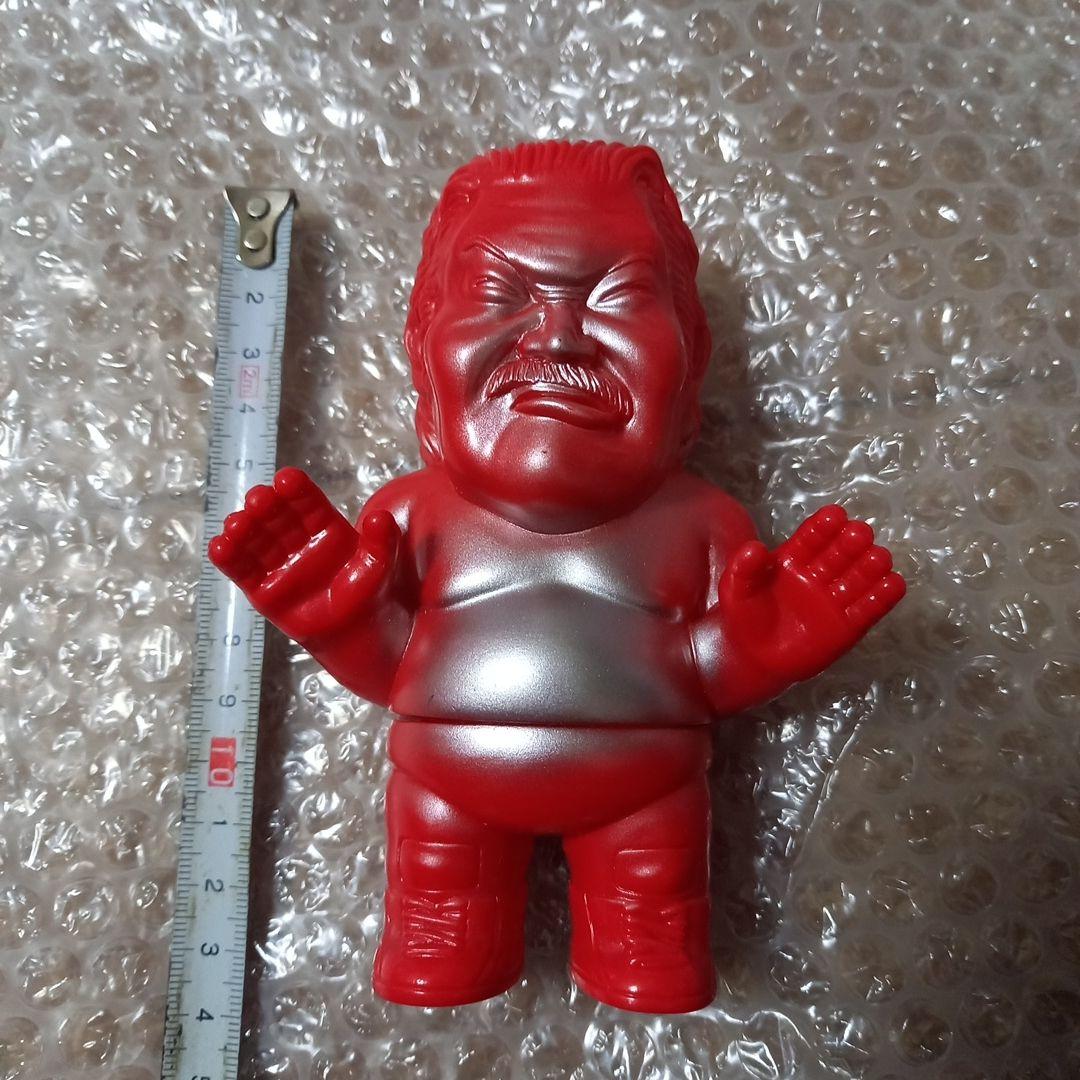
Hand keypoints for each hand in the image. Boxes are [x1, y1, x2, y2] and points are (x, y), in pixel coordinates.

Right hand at [208, 467, 399, 641]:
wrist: (356, 634)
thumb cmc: (369, 595)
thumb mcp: (380, 564)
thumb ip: (381, 541)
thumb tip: (380, 516)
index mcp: (325, 529)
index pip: (308, 505)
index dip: (297, 491)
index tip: (287, 478)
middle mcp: (298, 542)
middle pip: (277, 519)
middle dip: (266, 507)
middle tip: (259, 498)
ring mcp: (279, 565)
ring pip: (256, 541)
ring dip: (243, 530)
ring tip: (236, 524)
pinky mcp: (263, 591)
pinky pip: (243, 572)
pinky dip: (230, 559)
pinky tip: (219, 547)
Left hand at [719, 505, 904, 685]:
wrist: (754, 658)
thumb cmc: (745, 617)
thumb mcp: (735, 590)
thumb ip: (743, 568)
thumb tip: (755, 546)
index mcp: (793, 559)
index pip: (812, 538)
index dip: (823, 527)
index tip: (835, 515)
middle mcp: (819, 574)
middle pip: (841, 553)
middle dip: (851, 542)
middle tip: (859, 533)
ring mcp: (836, 598)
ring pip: (860, 577)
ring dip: (871, 566)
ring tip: (879, 557)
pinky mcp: (848, 626)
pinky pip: (870, 608)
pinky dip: (883, 596)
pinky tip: (893, 583)